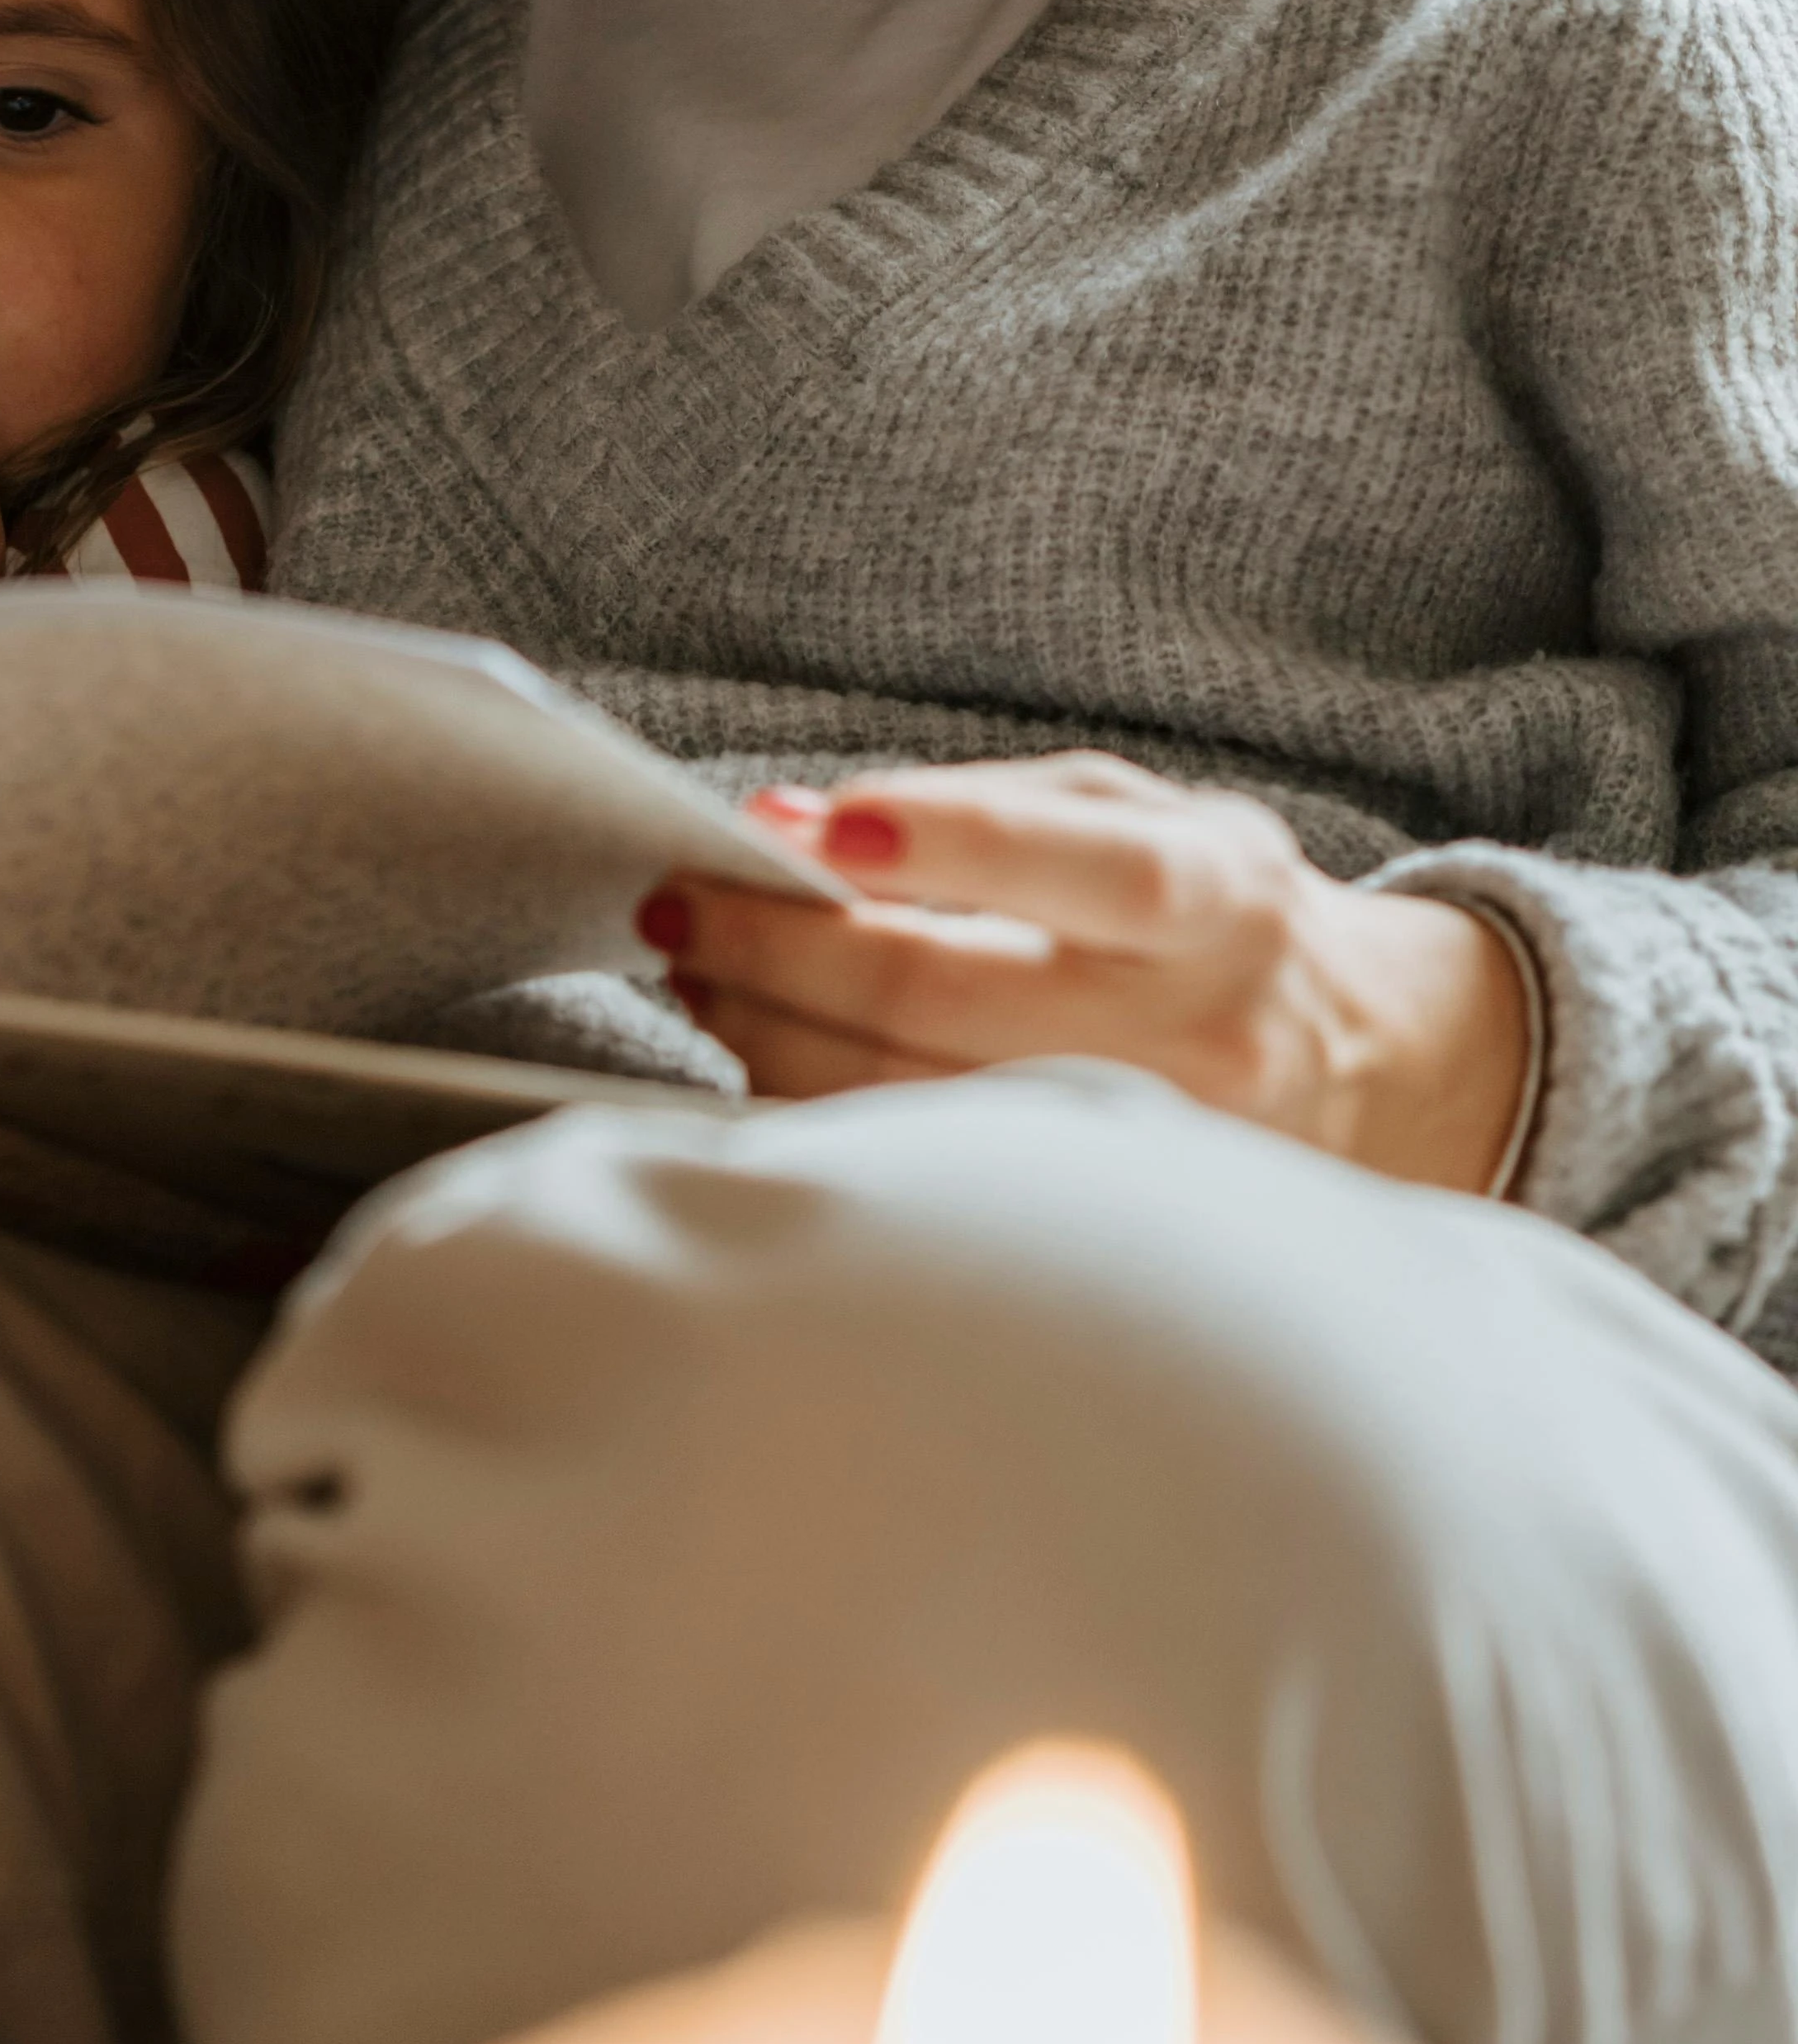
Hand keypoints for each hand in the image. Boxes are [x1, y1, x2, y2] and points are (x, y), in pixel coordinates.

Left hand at [642, 755, 1532, 1195]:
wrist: (1359, 1069)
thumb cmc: (1214, 917)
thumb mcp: (1140, 818)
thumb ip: (983, 809)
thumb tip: (793, 826)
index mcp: (1218, 902)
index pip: (1090, 870)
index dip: (943, 842)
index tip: (804, 832)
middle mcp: (1195, 1035)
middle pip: (944, 998)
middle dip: (778, 948)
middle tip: (683, 906)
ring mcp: (1144, 1154)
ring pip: (905, 1102)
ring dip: (768, 1030)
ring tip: (705, 973)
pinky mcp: (1093, 1233)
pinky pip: (920, 1177)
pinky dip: (816, 1109)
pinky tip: (766, 1055)